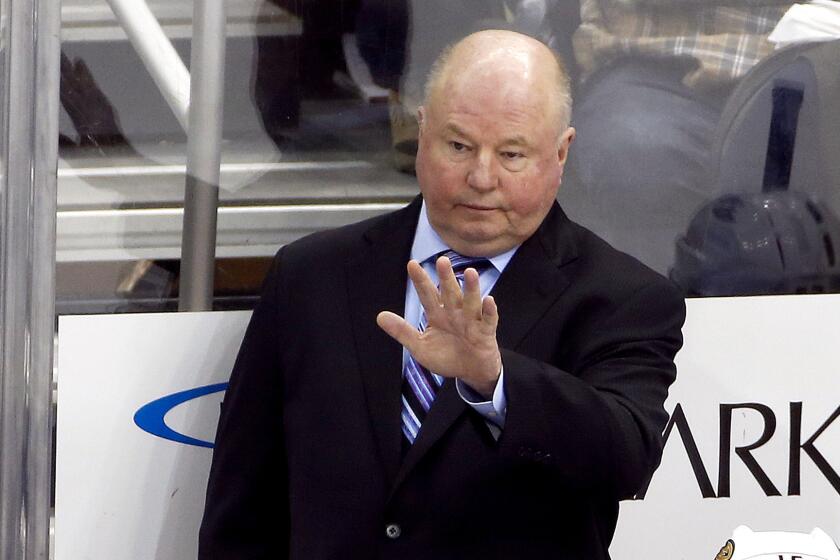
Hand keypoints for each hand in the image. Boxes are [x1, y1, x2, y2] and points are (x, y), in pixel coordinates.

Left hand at [376, 256, 501, 397]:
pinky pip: (488, 320)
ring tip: (470, 272)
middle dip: (446, 278)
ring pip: (471, 301)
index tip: (412, 264)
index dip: (420, 280)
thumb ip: (402, 331)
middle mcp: (455, 313)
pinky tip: (488, 300)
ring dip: (471, 288)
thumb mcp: (420, 346)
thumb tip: (379, 316)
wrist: (471, 372)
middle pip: (450, 293)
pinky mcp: (485, 332)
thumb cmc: (446, 357)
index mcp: (437, 314)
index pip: (427, 294)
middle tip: (442, 260)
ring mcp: (471, 321)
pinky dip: (489, 311)